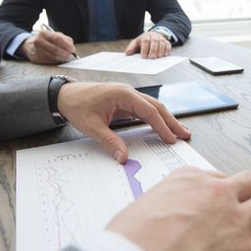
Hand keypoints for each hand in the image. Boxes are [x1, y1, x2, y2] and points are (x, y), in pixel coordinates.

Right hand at [19, 31, 75, 63]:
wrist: (27, 45)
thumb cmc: (43, 40)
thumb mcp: (52, 35)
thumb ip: (63, 39)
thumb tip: (71, 46)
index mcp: (44, 34)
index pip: (57, 39)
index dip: (67, 45)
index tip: (73, 49)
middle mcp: (39, 42)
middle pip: (55, 49)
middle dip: (65, 54)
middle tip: (71, 56)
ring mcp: (37, 51)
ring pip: (53, 57)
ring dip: (62, 59)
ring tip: (67, 58)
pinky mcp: (37, 59)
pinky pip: (50, 62)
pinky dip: (57, 62)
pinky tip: (60, 60)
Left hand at [57, 82, 190, 162]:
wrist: (64, 95)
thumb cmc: (77, 106)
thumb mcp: (92, 126)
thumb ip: (110, 141)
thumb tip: (124, 158)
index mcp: (123, 94)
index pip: (149, 111)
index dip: (162, 126)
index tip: (171, 139)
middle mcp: (129, 93)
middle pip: (156, 107)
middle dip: (172, 121)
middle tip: (185, 134)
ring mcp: (128, 96)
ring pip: (153, 108)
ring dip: (166, 120)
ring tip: (179, 132)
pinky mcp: (125, 102)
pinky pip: (144, 110)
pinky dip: (155, 119)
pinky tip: (162, 127)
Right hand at [108, 167, 250, 250]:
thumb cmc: (129, 243)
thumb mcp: (137, 211)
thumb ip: (157, 207)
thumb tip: (155, 218)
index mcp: (189, 180)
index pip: (215, 176)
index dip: (222, 187)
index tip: (223, 195)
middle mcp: (217, 194)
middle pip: (249, 182)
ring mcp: (236, 222)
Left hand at [125, 31, 171, 58]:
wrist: (152, 36)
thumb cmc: (143, 42)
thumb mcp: (136, 43)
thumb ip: (131, 48)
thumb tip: (127, 53)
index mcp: (145, 36)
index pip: (145, 41)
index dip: (145, 49)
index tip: (144, 57)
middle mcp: (154, 36)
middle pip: (154, 41)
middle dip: (153, 50)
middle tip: (151, 58)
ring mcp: (161, 38)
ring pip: (162, 43)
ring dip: (160, 50)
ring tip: (158, 57)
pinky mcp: (166, 42)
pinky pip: (168, 45)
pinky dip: (167, 50)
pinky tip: (164, 55)